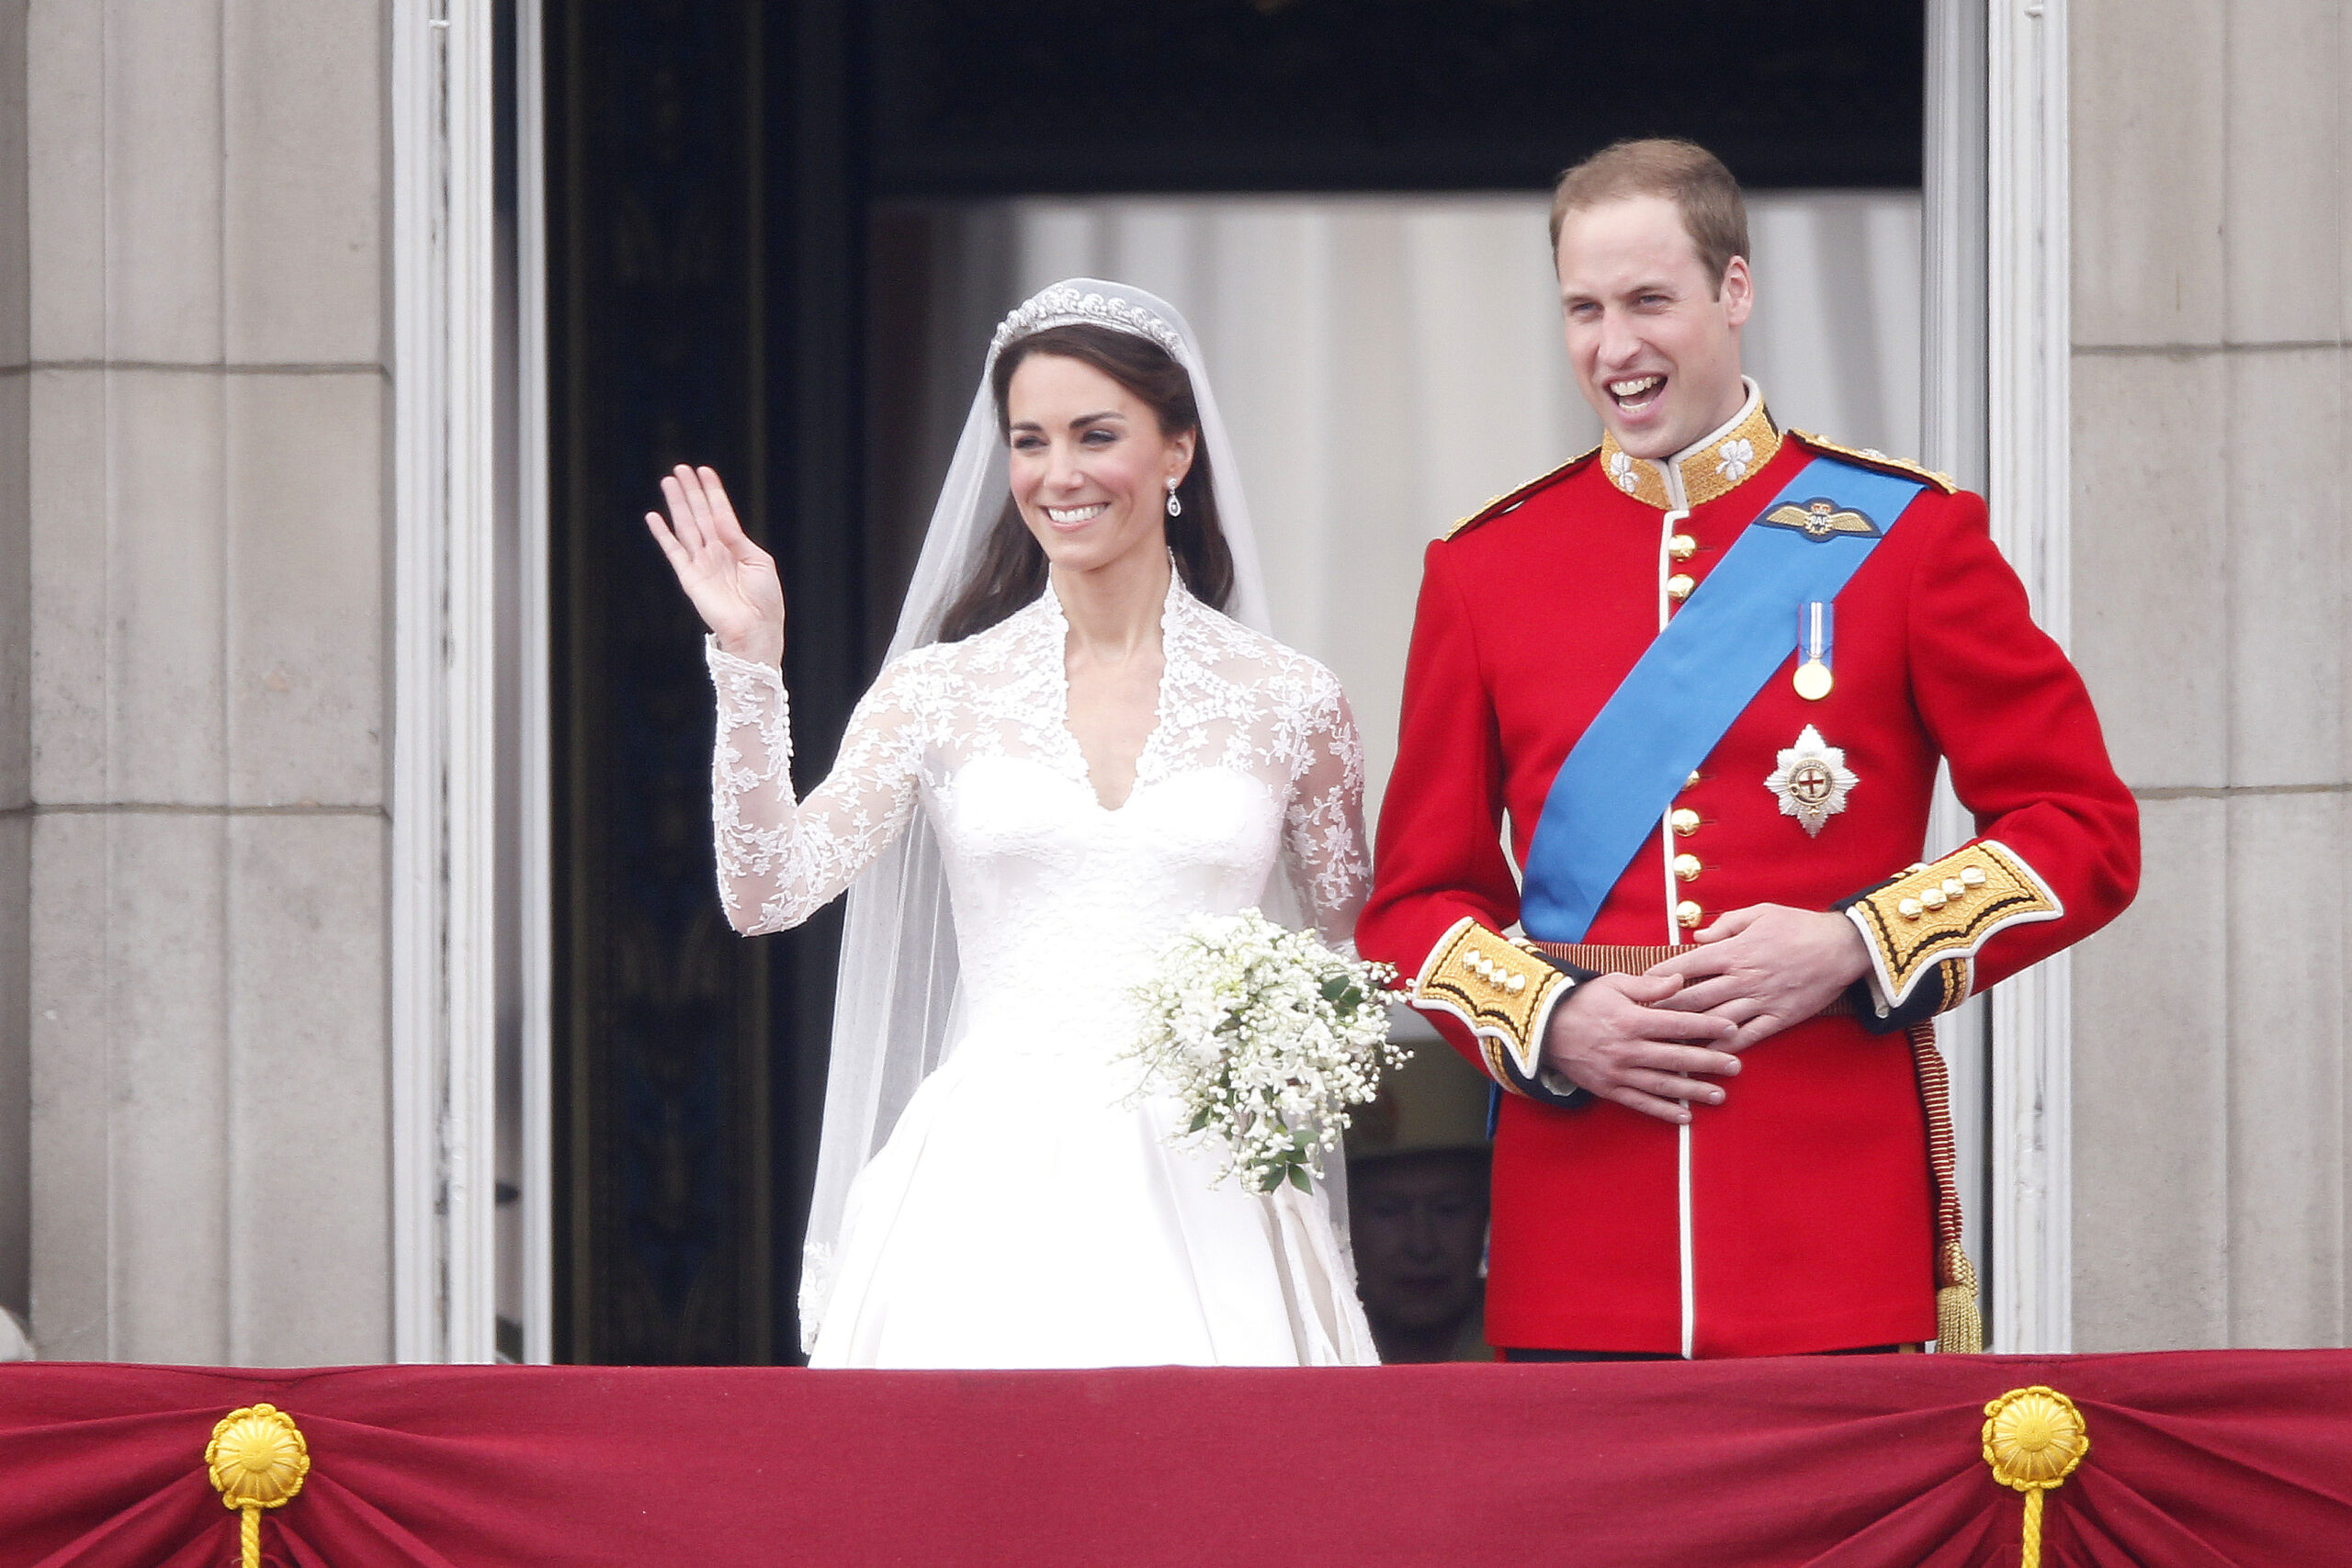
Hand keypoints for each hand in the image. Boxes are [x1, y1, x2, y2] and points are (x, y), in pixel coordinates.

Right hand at [645, 464, 785, 666]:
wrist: (755, 630)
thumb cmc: (765, 600)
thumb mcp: (758, 562)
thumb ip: (737, 539)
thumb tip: (719, 518)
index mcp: (737, 547)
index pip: (721, 513)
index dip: (713, 492)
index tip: (704, 471)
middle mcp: (716, 552)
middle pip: (700, 515)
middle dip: (691, 491)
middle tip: (681, 468)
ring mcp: (701, 563)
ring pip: (686, 526)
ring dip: (677, 504)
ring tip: (668, 481)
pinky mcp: (689, 577)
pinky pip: (673, 551)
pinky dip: (662, 534)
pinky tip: (654, 516)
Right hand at [1539, 973, 1742, 1124]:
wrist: (1543, 1027)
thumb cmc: (1581, 1001)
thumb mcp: (1613, 983)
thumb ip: (1649, 985)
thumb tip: (1680, 981)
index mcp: (1632, 1020)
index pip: (1679, 1024)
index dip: (1707, 1026)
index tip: (1731, 1028)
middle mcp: (1628, 1049)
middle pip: (1677, 1058)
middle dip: (1710, 1062)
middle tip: (1736, 1067)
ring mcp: (1618, 1072)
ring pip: (1664, 1085)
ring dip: (1694, 1091)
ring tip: (1719, 1094)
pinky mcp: (1609, 1089)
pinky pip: (1641, 1103)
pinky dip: (1664, 1112)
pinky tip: (1685, 1117)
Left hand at [1644, 904, 1869, 1049]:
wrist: (1842, 947)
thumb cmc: (1798, 925)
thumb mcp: (1759, 912)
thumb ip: (1725, 925)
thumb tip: (1697, 939)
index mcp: (1735, 951)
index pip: (1687, 965)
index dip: (1660, 977)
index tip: (1640, 986)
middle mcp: (1743, 978)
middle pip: (1694, 997)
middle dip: (1666, 1009)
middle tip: (1642, 1020)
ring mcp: (1761, 1000)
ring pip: (1716, 1020)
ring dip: (1690, 1032)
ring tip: (1665, 1042)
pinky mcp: (1779, 1017)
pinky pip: (1747, 1036)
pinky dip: (1725, 1047)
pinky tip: (1705, 1055)